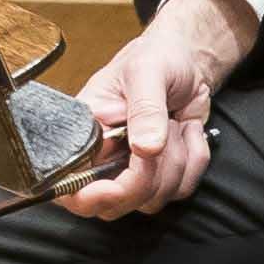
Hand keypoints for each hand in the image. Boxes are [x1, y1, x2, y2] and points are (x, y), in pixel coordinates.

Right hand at [66, 0, 249, 215]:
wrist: (187, 62)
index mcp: (85, 131)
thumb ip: (145, 109)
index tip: (117, 185)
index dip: (90, 195)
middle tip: (164, 137)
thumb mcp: (147, 72)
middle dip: (147, 178)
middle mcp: (103, 157)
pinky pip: (181, 190)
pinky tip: (188, 132)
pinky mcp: (161, 175)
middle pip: (113, 204)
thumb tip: (145, 148)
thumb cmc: (157, 58)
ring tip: (174, 123)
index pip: (70, 183)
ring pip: (151, 200)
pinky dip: (194, 161)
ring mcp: (132, 170)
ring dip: (176, 163)